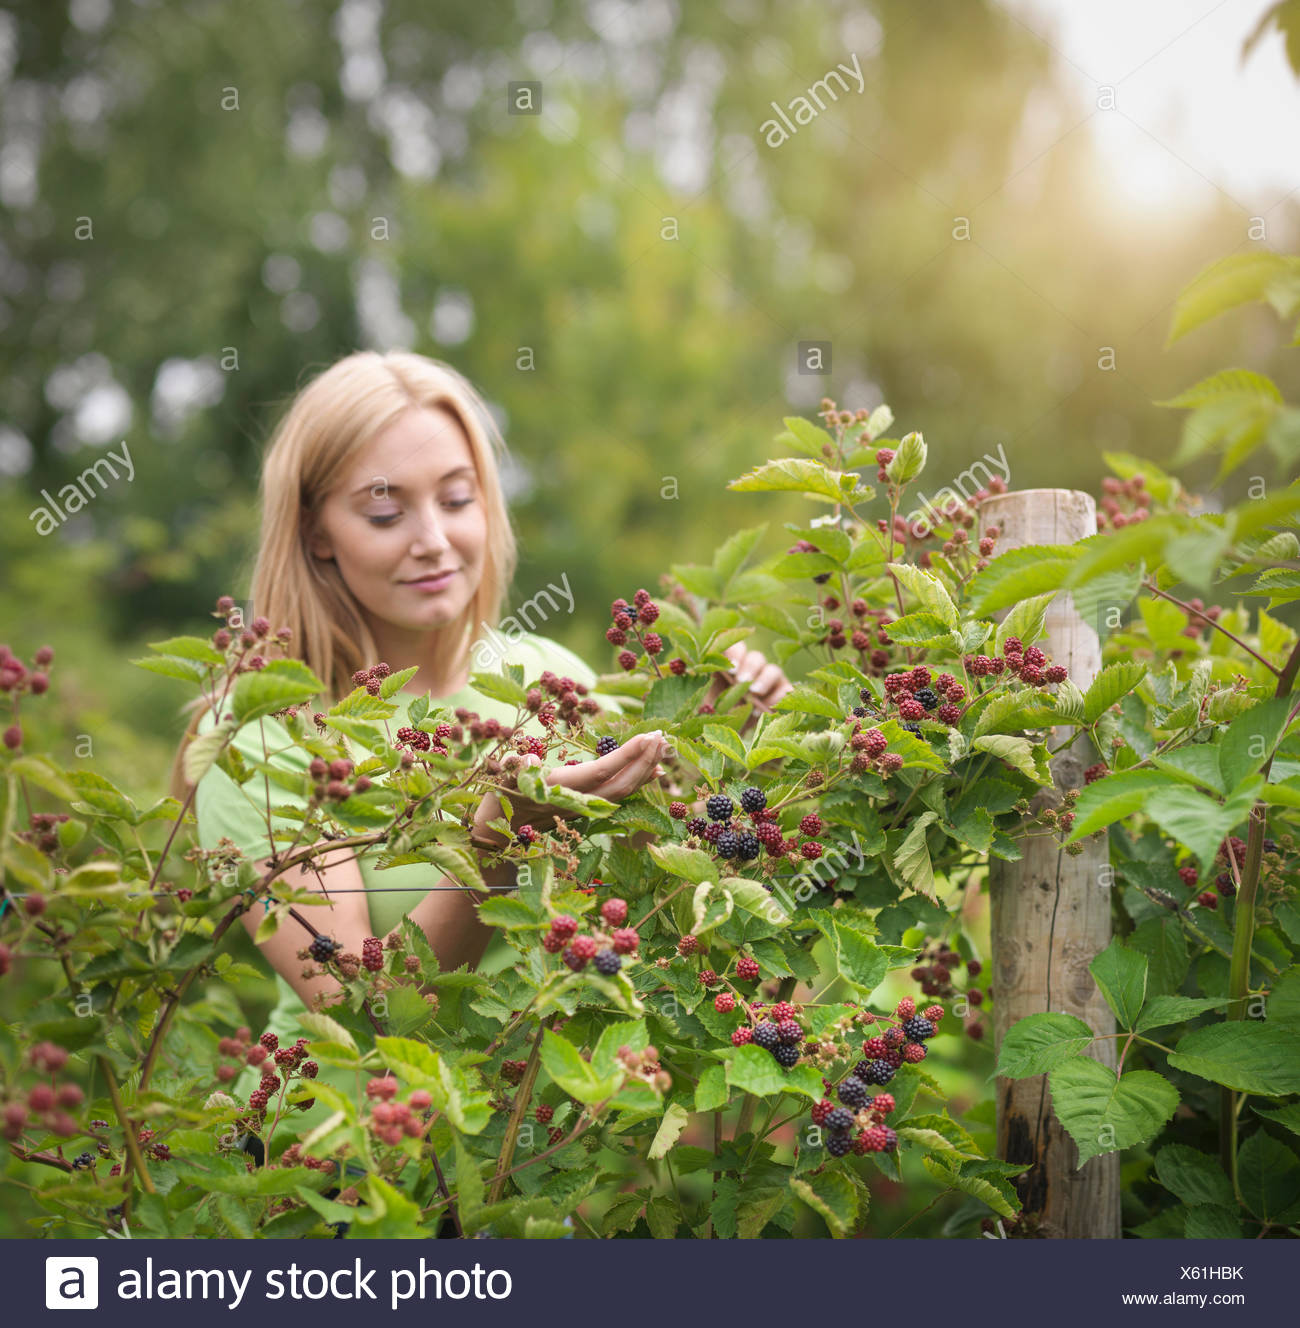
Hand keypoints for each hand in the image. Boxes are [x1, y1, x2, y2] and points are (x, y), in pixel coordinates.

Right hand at [471, 731, 672, 849]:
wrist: (496, 834)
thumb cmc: (498, 799)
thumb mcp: (502, 778)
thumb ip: (515, 766)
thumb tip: (528, 758)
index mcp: (560, 788)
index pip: (601, 771)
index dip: (626, 755)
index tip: (648, 736)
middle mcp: (578, 801)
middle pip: (621, 784)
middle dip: (644, 761)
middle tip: (663, 737)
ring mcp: (584, 808)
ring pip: (623, 792)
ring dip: (645, 771)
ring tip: (664, 750)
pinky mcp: (586, 810)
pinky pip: (619, 796)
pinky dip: (638, 782)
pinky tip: (653, 770)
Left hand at [704, 642, 792, 723]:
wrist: (730, 741)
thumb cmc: (713, 718)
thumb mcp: (703, 705)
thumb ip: (702, 693)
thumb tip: (696, 685)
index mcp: (728, 666)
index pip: (735, 648)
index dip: (736, 653)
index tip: (732, 668)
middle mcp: (750, 670)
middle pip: (756, 657)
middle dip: (750, 667)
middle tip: (742, 681)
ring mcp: (768, 682)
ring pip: (774, 670)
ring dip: (765, 679)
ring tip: (755, 693)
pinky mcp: (780, 696)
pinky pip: (786, 690)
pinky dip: (779, 697)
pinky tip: (767, 709)